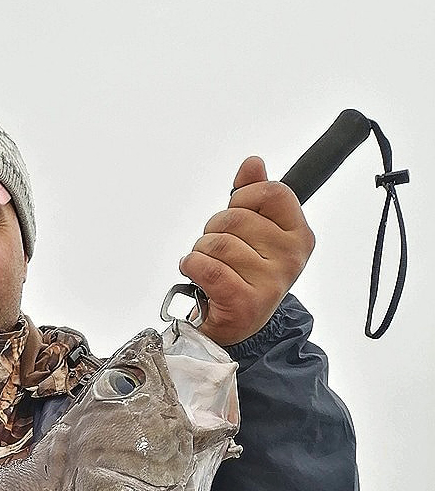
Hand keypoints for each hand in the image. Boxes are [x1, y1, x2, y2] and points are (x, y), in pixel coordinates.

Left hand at [179, 156, 314, 345]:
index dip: (243, 198)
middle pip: (236, 218)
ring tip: (208, 266)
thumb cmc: (242, 276)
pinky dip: (191, 266)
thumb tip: (253, 163)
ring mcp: (271, 281)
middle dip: (212, 230)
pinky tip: (195, 273)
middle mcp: (291, 257)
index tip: (235, 213)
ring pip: (217, 243)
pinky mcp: (246, 302)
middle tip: (215, 250)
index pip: (272, 192)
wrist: (235, 327)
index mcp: (299, 235)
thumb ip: (253, 196)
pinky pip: (207, 267)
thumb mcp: (254, 234)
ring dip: (200, 251)